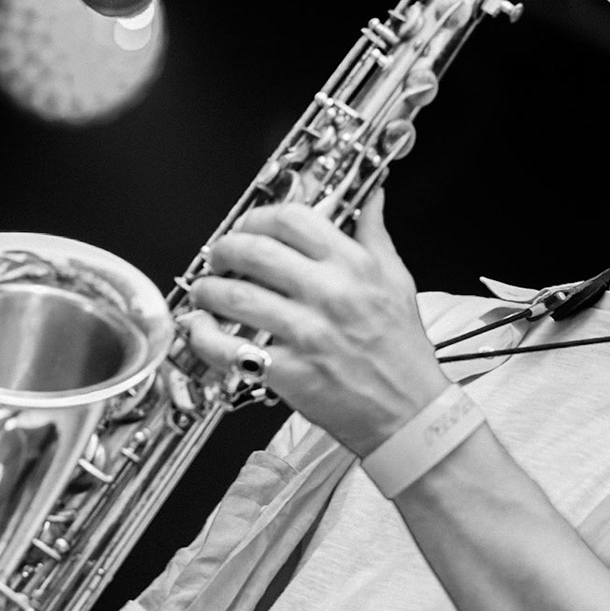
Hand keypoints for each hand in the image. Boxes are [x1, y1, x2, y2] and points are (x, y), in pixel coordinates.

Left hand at [184, 189, 450, 456]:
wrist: (409, 412)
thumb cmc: (402, 351)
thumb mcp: (397, 281)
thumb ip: (376, 235)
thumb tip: (372, 198)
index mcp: (353, 266)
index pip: (292, 219)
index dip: (257, 217)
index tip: (247, 227)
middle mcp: (328, 294)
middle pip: (254, 251)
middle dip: (224, 249)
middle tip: (218, 257)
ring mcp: (306, 334)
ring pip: (235, 296)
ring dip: (207, 289)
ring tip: (205, 291)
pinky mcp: (289, 372)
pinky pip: (230, 348)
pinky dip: (204, 336)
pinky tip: (200, 328)